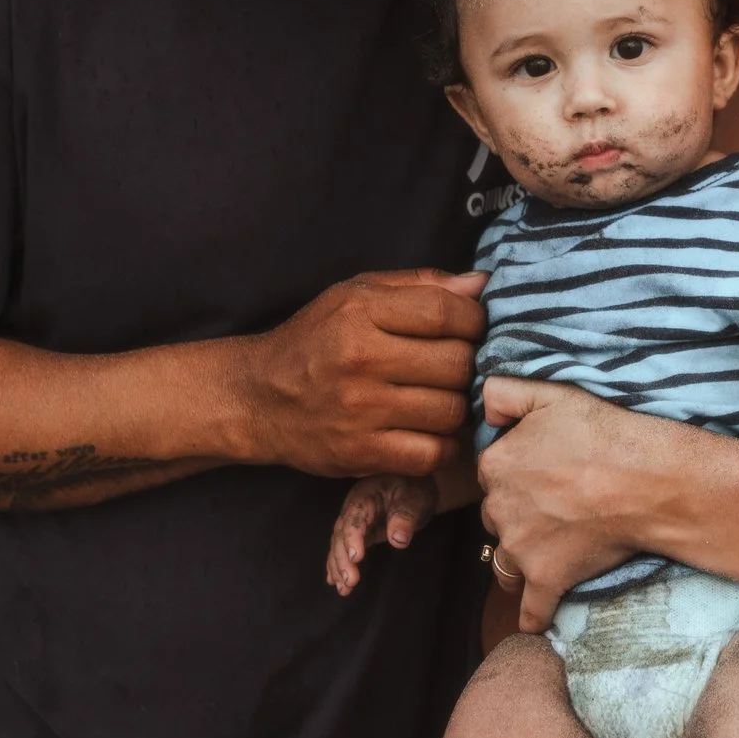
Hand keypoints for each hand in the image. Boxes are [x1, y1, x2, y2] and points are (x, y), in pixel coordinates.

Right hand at [239, 270, 485, 478]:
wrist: (256, 398)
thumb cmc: (315, 340)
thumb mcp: (354, 294)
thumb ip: (419, 285)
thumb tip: (482, 283)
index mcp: (360, 312)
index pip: (444, 313)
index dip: (475, 321)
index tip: (476, 329)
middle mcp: (360, 359)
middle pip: (456, 363)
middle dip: (470, 365)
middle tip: (459, 368)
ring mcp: (360, 410)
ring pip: (450, 411)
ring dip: (458, 407)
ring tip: (443, 399)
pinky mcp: (360, 453)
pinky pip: (430, 454)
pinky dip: (442, 446)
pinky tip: (430, 432)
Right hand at [326, 473, 438, 594]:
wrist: (414, 487)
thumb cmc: (415, 490)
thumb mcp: (415, 499)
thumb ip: (405, 516)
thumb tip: (398, 539)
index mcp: (365, 496)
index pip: (354, 518)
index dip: (353, 538)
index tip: (356, 558)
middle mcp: (352, 509)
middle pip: (341, 535)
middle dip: (343, 559)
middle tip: (350, 581)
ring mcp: (352, 522)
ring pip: (338, 545)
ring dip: (339, 567)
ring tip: (344, 590)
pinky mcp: (357, 534)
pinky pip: (342, 549)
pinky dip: (337, 565)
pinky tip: (335, 582)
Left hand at [476, 377, 647, 633]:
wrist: (645, 480)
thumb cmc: (602, 434)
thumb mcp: (549, 394)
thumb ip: (503, 394)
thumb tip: (483, 411)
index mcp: (495, 465)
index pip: (491, 475)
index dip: (517, 473)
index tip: (544, 472)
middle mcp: (499, 509)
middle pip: (497, 516)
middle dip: (518, 514)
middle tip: (556, 505)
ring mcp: (521, 548)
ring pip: (505, 561)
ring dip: (520, 558)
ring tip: (548, 550)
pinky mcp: (547, 579)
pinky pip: (531, 610)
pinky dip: (533, 617)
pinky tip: (536, 620)